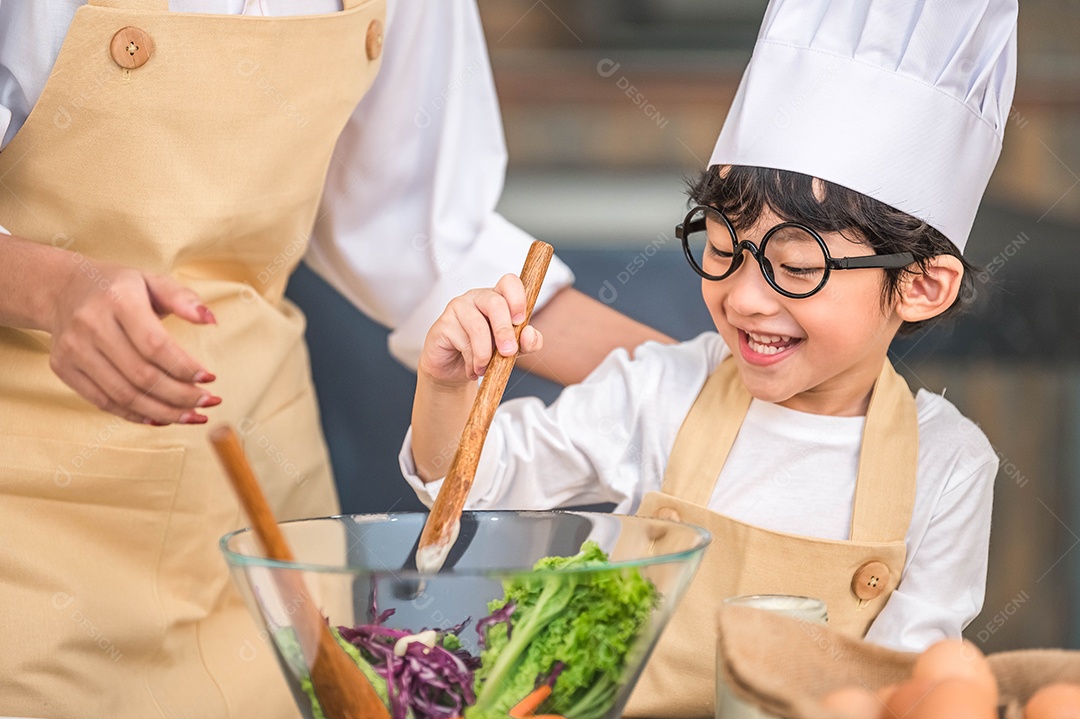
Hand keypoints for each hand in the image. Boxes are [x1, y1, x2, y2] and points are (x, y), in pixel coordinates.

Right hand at [49, 259, 219, 425]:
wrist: (63, 289)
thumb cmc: (119, 288)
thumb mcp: (152, 281)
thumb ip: (183, 298)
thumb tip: (211, 320)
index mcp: (118, 299)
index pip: (154, 344)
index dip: (184, 367)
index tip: (209, 378)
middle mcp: (90, 324)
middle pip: (141, 375)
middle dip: (180, 395)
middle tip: (208, 401)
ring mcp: (72, 349)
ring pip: (124, 395)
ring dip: (163, 412)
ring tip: (191, 415)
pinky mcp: (62, 368)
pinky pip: (103, 402)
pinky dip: (136, 415)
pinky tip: (161, 417)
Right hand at [418, 274, 542, 383]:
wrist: (454, 370)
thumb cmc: (484, 352)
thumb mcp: (512, 350)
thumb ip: (527, 343)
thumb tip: (529, 334)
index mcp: (498, 297)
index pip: (509, 282)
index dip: (518, 299)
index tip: (520, 321)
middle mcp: (478, 297)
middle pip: (495, 303)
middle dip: (504, 331)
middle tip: (508, 352)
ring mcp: (458, 307)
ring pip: (478, 326)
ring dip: (485, 353)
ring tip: (485, 368)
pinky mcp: (443, 323)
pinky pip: (462, 341)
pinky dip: (471, 361)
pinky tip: (472, 368)